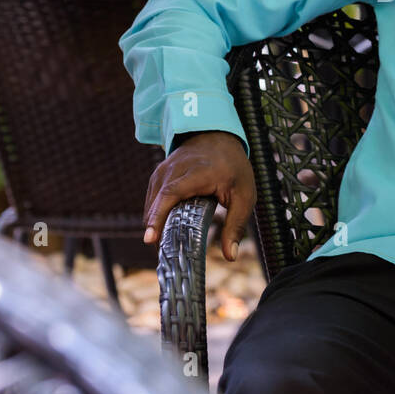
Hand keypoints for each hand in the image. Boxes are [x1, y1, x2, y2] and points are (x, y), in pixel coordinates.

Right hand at [142, 131, 254, 262]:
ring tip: (166, 247)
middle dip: (157, 231)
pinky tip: (165, 230)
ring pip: (151, 205)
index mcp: (196, 173)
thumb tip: (230, 255)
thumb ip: (236, 225)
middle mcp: (173, 170)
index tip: (150, 239)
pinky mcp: (158, 176)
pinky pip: (152, 200)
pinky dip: (156, 216)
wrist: (217, 136)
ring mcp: (162, 171)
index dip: (158, 217)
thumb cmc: (232, 167)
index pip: (170, 195)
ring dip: (155, 225)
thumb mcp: (244, 195)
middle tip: (166, 256)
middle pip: (157, 205)